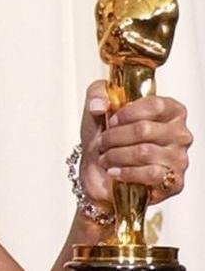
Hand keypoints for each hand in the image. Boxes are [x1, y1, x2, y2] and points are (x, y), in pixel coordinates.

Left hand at [78, 80, 192, 205]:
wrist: (98, 168)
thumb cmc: (105, 136)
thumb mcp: (97, 107)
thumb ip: (97, 93)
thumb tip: (99, 105)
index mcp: (170, 111)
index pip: (156, 105)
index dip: (128, 113)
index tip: (112, 120)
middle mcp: (179, 134)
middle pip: (145, 129)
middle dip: (114, 136)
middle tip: (103, 142)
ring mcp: (179, 159)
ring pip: (144, 152)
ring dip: (116, 155)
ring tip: (105, 157)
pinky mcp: (174, 182)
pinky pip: (150, 174)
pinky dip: (126, 172)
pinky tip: (114, 171)